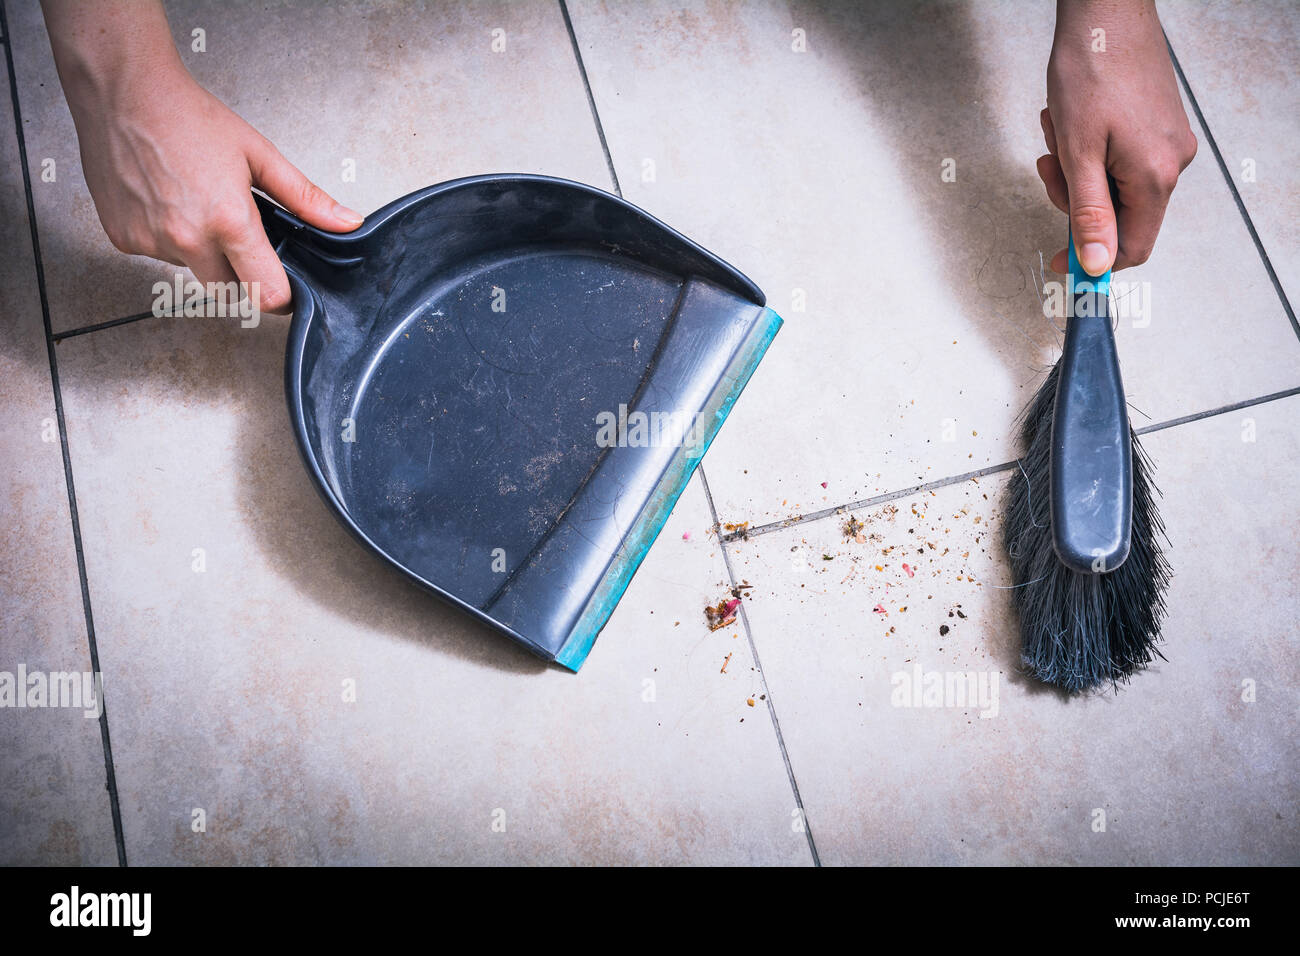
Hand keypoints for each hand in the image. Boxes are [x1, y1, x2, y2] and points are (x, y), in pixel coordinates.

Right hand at [42, 0, 361, 312]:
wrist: (122, 91)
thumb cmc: (186, 116)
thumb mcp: (259, 155)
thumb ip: (306, 198)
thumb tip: (347, 223)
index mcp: (227, 220)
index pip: (265, 295)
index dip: (281, 296)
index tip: (285, 285)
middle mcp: (186, 238)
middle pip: (229, 292)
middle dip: (243, 276)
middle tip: (242, 239)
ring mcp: (150, 241)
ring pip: (193, 272)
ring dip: (203, 254)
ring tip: (199, 205)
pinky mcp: (123, 239)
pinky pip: (160, 256)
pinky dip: (169, 240)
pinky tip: (169, 203)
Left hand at [1038, 0, 1197, 274]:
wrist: (1106, 12)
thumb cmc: (1091, 70)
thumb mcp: (1078, 153)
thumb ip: (1088, 214)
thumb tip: (1094, 264)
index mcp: (1155, 176)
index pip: (1131, 247)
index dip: (1091, 260)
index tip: (1057, 260)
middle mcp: (1172, 163)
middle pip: (1118, 216)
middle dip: (1075, 198)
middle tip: (1050, 166)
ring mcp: (1168, 143)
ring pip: (1113, 185)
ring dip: (1077, 169)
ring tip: (1060, 130)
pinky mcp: (1159, 127)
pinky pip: (1119, 159)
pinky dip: (1090, 150)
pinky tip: (1074, 121)